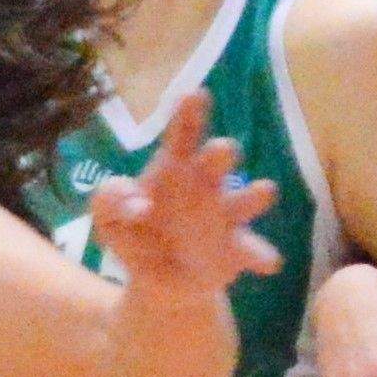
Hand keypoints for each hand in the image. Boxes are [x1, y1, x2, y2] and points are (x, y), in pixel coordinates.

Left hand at [82, 88, 276, 302]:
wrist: (157, 281)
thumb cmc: (137, 233)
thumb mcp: (109, 215)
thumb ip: (110, 200)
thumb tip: (137, 206)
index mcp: (175, 168)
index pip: (182, 134)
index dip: (188, 114)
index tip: (195, 95)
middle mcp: (206, 186)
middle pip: (217, 160)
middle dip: (220, 152)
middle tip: (222, 149)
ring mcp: (226, 218)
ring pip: (246, 200)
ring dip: (255, 194)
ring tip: (263, 190)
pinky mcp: (237, 252)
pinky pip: (254, 250)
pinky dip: (261, 254)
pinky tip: (267, 262)